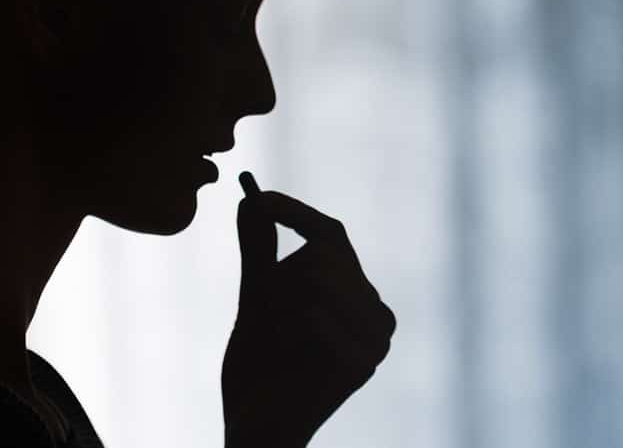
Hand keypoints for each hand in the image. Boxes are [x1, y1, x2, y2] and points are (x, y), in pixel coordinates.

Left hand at [222, 175, 395, 446]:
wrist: (258, 423)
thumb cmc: (258, 362)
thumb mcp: (255, 298)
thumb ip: (258, 250)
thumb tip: (248, 199)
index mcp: (351, 288)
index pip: (330, 233)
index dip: (294, 212)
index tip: (257, 198)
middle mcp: (372, 305)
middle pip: (323, 251)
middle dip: (278, 275)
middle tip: (264, 308)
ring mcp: (374, 334)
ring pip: (318, 276)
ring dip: (279, 301)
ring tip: (276, 336)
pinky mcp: (364, 361)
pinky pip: (315, 314)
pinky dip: (287, 327)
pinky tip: (286, 353)